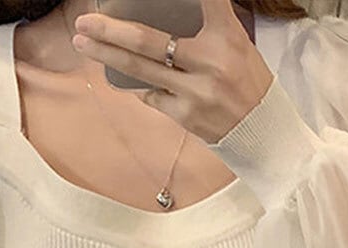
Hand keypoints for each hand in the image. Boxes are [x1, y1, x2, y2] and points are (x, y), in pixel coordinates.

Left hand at [70, 0, 273, 143]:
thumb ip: (209, 24)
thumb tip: (174, 7)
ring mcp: (194, 92)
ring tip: (84, 43)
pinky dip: (137, 84)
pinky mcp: (185, 116)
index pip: (204, 0)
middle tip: (85, 20)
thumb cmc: (249, 84)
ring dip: (107, 55)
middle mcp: (209, 63)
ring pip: (140, 70)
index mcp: (227, 38)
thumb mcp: (237, 45)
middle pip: (148, 41)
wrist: (264, 134)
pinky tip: (120, 74)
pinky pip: (151, 96)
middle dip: (111, 30)